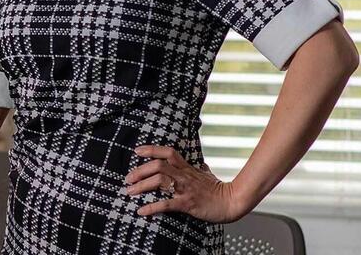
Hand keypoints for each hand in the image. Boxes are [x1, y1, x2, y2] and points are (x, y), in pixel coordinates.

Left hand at [123, 144, 245, 223]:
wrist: (232, 203)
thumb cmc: (219, 190)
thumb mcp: (208, 175)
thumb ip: (201, 170)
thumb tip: (202, 165)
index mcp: (187, 168)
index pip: (167, 152)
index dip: (151, 150)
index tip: (137, 151)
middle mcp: (184, 176)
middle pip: (158, 165)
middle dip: (140, 171)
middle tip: (128, 178)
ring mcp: (185, 189)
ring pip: (160, 181)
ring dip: (142, 186)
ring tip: (130, 192)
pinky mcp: (187, 204)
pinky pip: (166, 204)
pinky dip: (152, 207)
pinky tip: (142, 211)